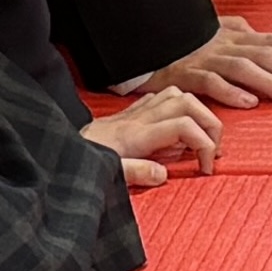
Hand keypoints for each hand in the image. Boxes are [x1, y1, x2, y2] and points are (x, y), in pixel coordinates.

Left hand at [85, 87, 219, 189]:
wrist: (58, 150)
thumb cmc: (82, 164)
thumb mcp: (107, 174)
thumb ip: (135, 173)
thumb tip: (163, 175)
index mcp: (135, 135)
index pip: (183, 126)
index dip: (204, 145)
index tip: (205, 169)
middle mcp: (138, 119)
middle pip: (188, 104)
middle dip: (210, 125)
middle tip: (213, 152)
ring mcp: (133, 113)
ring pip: (177, 95)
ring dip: (197, 112)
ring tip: (201, 137)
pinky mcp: (128, 114)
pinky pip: (160, 98)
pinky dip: (179, 107)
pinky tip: (178, 125)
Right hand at [149, 13, 271, 107]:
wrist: (141, 42)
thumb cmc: (180, 43)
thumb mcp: (214, 32)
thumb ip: (241, 36)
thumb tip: (269, 41)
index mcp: (232, 34)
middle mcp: (222, 44)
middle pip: (264, 53)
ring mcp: (203, 58)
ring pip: (242, 66)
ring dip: (270, 81)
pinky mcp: (184, 74)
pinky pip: (209, 82)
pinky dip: (230, 91)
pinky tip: (249, 102)